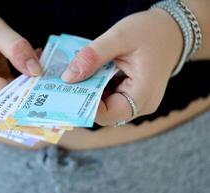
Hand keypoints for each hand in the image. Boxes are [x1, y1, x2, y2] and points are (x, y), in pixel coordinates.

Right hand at [0, 3, 41, 105]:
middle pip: (11, 99)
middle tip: (50, 69)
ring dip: (29, 81)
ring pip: (13, 95)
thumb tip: (37, 71)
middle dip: (32, 85)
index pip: (7, 96)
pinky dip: (23, 79)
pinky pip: (11, 90)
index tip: (49, 81)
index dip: (29, 91)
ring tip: (39, 60)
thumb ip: (16, 49)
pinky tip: (30, 63)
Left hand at [61, 9, 182, 125]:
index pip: (107, 114)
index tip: (67, 90)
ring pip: (105, 106)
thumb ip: (93, 57)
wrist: (172, 32)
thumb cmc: (151, 32)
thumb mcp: (120, 37)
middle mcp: (141, 105)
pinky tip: (90, 73)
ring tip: (77, 75)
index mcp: (142, 96)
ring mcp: (137, 102)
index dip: (85, 105)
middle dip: (84, 98)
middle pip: (104, 112)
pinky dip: (97, 86)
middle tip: (66, 82)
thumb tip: (68, 77)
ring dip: (89, 91)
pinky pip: (110, 97)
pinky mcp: (132, 96)